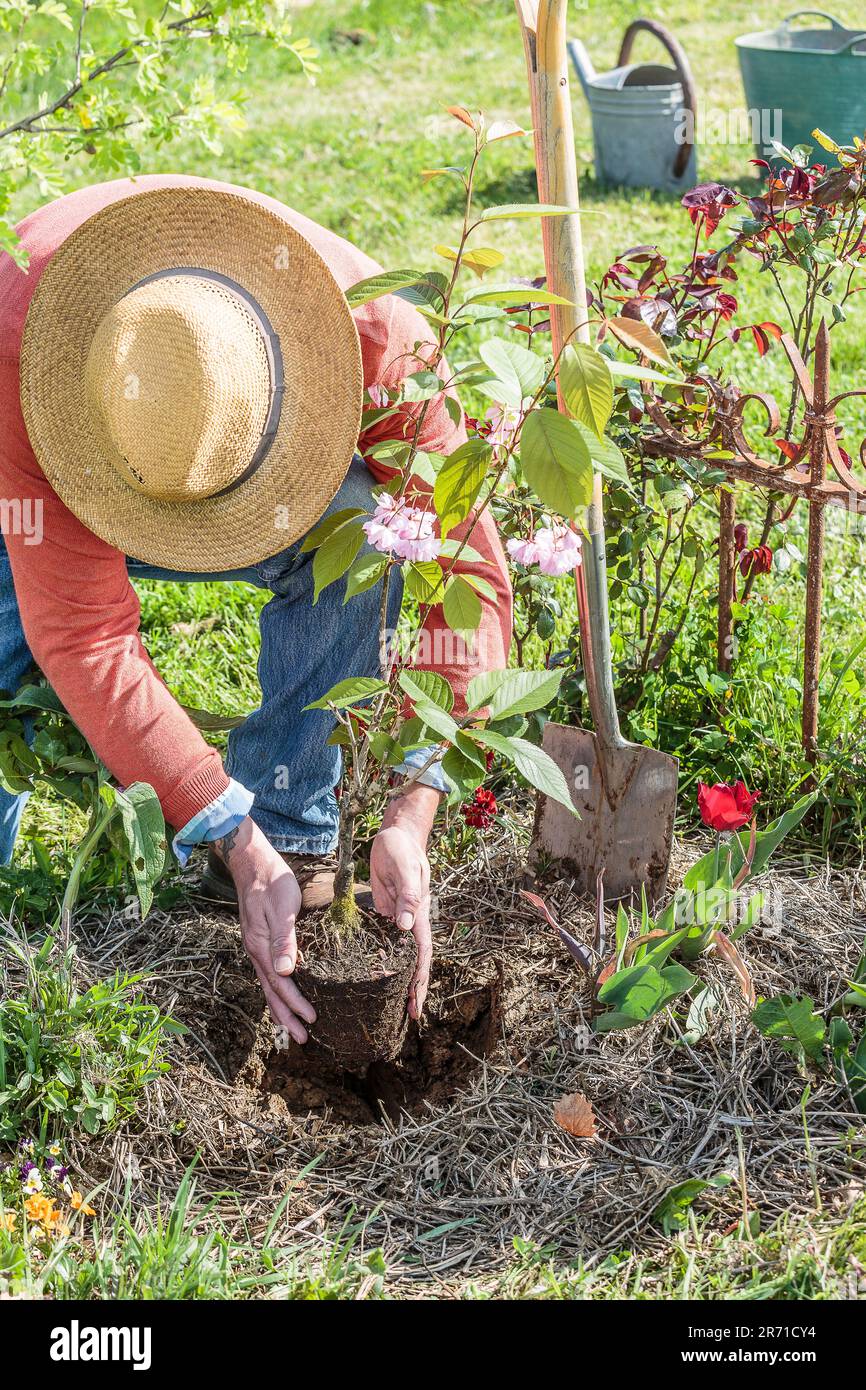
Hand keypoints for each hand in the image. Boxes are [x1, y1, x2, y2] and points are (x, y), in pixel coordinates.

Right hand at [214, 816, 315, 1043]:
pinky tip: (284, 996)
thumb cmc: (272, 881)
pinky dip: (276, 991)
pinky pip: (267, 974)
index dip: (295, 1004)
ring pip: (268, 986)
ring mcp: (256, 947)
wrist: (252, 863)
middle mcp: (256, 951)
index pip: (280, 983)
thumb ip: (284, 939)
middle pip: (271, 992)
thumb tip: (286, 971)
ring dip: (280, 1008)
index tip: (312, 1020)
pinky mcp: (260, 941)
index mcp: (260, 946)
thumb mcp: (282, 907)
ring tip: (293, 1028)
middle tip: (303, 1039)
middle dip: (286, 1016)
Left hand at [370, 784, 440, 1019]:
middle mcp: (410, 922)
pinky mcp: (384, 914)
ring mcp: (398, 919)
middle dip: (414, 988)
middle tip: (409, 1016)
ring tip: (394, 1006)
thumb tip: (404, 927)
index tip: (417, 1002)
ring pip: (400, 955)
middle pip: (415, 961)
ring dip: (399, 979)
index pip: (422, 954)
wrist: (394, 835)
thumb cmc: (402, 849)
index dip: (421, 979)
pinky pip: (384, 942)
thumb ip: (408, 896)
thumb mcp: (406, 868)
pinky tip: (374, 975)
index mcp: (420, 915)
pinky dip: (382, 960)